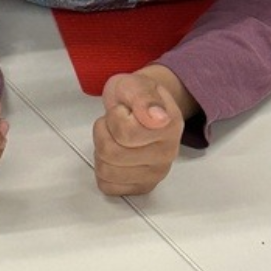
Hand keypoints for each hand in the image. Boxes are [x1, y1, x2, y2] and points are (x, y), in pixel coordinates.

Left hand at [93, 66, 188, 195]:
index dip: (114, 117)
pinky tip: (115, 156)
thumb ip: (143, 97)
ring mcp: (157, 173)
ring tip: (115, 138)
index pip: (125, 133)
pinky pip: (109, 186)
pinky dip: (103, 170)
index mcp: (169, 126)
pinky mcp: (143, 186)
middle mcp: (168, 153)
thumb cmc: (135, 97)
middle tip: (115, 124)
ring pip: (107, 171)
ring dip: (101, 150)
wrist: (143, 106)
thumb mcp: (135, 84)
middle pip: (111, 153)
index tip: (123, 109)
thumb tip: (157, 118)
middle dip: (103, 133)